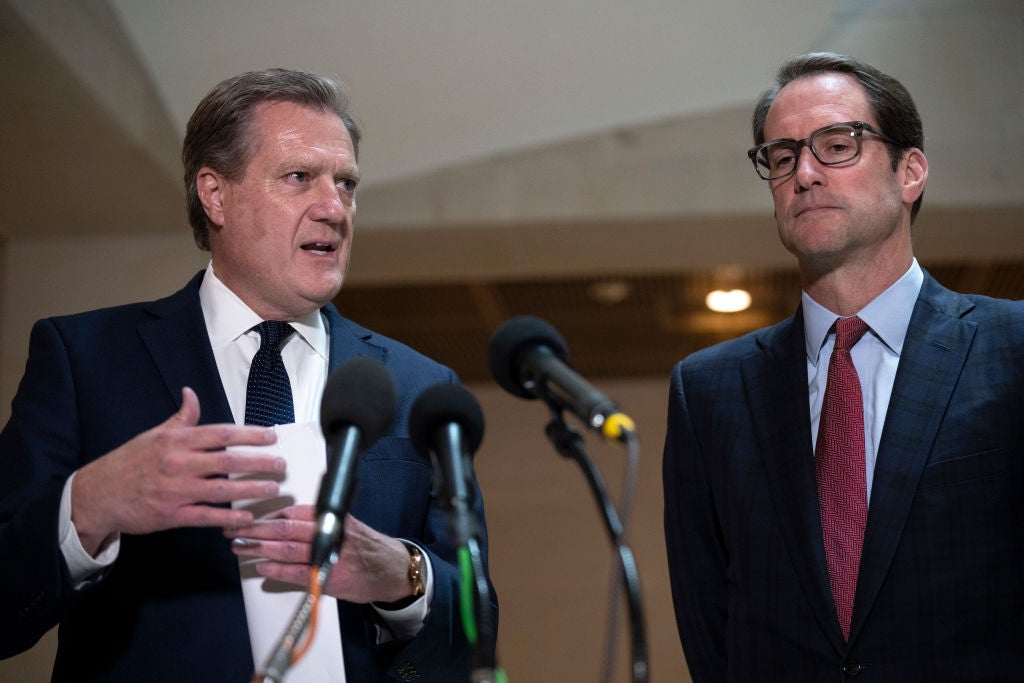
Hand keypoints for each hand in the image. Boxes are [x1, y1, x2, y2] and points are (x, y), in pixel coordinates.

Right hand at [71, 387, 283, 554]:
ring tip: (273, 489)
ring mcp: (176, 491)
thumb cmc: (129, 462)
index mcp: (177, 441)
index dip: (249, 435)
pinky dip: (229, 518)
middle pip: (228, 461)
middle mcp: (179, 463)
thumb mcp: (154, 434)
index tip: (271, 437)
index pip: (221, 434)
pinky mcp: (171, 515)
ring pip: (222, 490)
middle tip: (281, 464)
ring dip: (251, 490)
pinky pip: (207, 516)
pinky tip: (248, 518)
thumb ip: (180, 418)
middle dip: (259, 463)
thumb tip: (192, 394)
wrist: (98, 494)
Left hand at [225, 505, 414, 603]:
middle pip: (284, 527)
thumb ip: (318, 521)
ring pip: (285, 548)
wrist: (390, 570)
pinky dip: (275, 569)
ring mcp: (329, 555)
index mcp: (332, 516)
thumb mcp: (345, 524)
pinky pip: (294, 572)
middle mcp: (330, 532)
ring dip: (258, 548)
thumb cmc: (365, 547)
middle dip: (255, 529)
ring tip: (240, 546)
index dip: (267, 514)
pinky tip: (261, 566)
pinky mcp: (328, 577)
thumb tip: (281, 521)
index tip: (249, 516)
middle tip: (233, 529)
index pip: (292, 511)